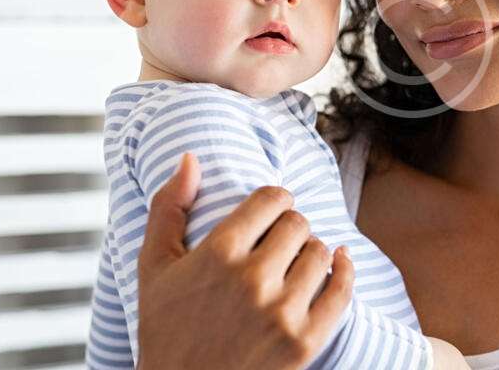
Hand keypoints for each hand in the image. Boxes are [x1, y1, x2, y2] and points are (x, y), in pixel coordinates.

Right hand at [136, 152, 353, 369]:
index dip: (275, 200)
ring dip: (312, 251)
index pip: (272, 198)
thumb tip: (190, 158)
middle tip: (280, 242)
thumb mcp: (153, 268)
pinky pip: (342, 290)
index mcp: (218, 253)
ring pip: (321, 251)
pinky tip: (339, 263)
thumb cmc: (165, 330)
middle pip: (298, 223)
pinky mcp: (304, 341)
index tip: (272, 211)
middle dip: (290, 227)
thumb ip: (168, 208)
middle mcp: (252, 279)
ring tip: (295, 263)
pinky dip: (346, 270)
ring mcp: (281, 312)